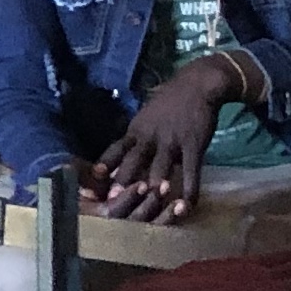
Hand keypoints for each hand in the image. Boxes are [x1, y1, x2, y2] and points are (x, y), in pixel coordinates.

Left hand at [91, 67, 229, 219]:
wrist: (197, 84)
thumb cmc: (170, 101)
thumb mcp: (146, 116)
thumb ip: (137, 136)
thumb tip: (123, 157)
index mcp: (136, 130)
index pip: (116, 149)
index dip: (105, 164)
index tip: (93, 178)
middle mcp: (149, 137)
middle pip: (133, 162)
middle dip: (122, 182)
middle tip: (113, 201)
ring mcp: (171, 142)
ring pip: (159, 169)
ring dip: (154, 187)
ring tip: (148, 203)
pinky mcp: (193, 146)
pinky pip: (190, 172)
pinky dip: (189, 190)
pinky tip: (187, 206)